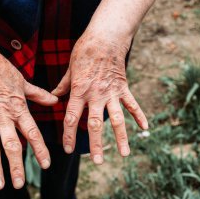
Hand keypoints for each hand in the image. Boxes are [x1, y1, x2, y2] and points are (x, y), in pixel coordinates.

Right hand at [0, 52, 57, 189]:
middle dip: (16, 166)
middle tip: (19, 184)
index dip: (40, 150)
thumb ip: (39, 95)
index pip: (32, 133)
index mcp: (18, 109)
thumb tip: (55, 101)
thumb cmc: (2, 71)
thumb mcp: (24, 83)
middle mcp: (3, 118)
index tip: (46, 165)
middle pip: (11, 146)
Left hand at [52, 34, 147, 163]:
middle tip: (98, 161)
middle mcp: (96, 95)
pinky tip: (145, 128)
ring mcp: (112, 92)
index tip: (67, 149)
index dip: (68, 135)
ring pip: (117, 119)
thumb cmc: (84, 51)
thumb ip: (63, 85)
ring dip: (121, 137)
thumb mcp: (70, 68)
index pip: (71, 118)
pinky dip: (139, 115)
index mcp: (79, 91)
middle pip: (95, 124)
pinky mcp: (124, 88)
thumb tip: (53, 97)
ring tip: (124, 154)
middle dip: (96, 144)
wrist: (105, 37)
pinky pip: (132, 104)